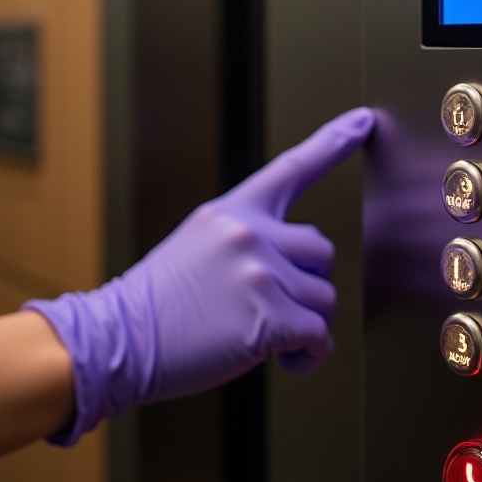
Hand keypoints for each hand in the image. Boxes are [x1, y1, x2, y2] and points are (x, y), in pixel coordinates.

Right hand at [24, 106, 374, 443]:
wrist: (117, 340)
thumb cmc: (157, 303)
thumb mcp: (197, 244)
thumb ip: (244, 240)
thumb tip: (291, 264)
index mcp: (232, 211)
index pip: (291, 168)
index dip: (332, 142)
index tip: (363, 120)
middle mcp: (250, 233)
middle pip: (322, 252)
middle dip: (306, 283)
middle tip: (272, 309)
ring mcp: (261, 273)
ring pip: (325, 298)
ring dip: (307, 324)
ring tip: (268, 338)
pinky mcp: (269, 318)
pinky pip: (319, 336)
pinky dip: (309, 356)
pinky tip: (285, 360)